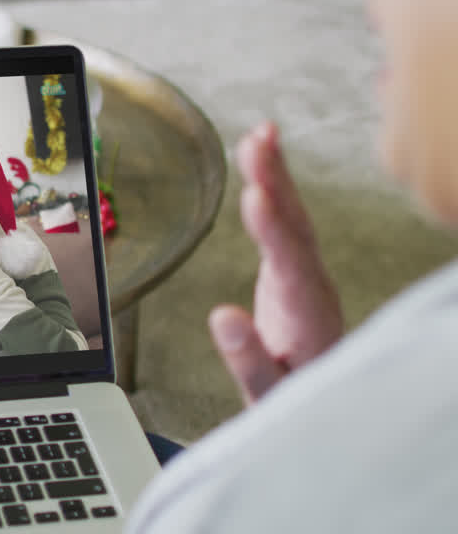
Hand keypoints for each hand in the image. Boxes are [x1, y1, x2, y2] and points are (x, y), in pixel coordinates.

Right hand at [209, 122, 342, 404]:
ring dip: (276, 175)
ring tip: (259, 135)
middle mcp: (311, 287)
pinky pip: (286, 221)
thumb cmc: (285, 396)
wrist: (310, 399)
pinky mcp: (294, 268)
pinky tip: (264, 160)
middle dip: (276, 184)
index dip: (273, 231)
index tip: (256, 196)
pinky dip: (275, 188)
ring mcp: (307, 274)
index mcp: (305, 317)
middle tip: (258, 143)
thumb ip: (247, 358)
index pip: (290, 265)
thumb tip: (222, 316)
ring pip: (293, 218)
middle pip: (295, 228)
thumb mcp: (263, 393)